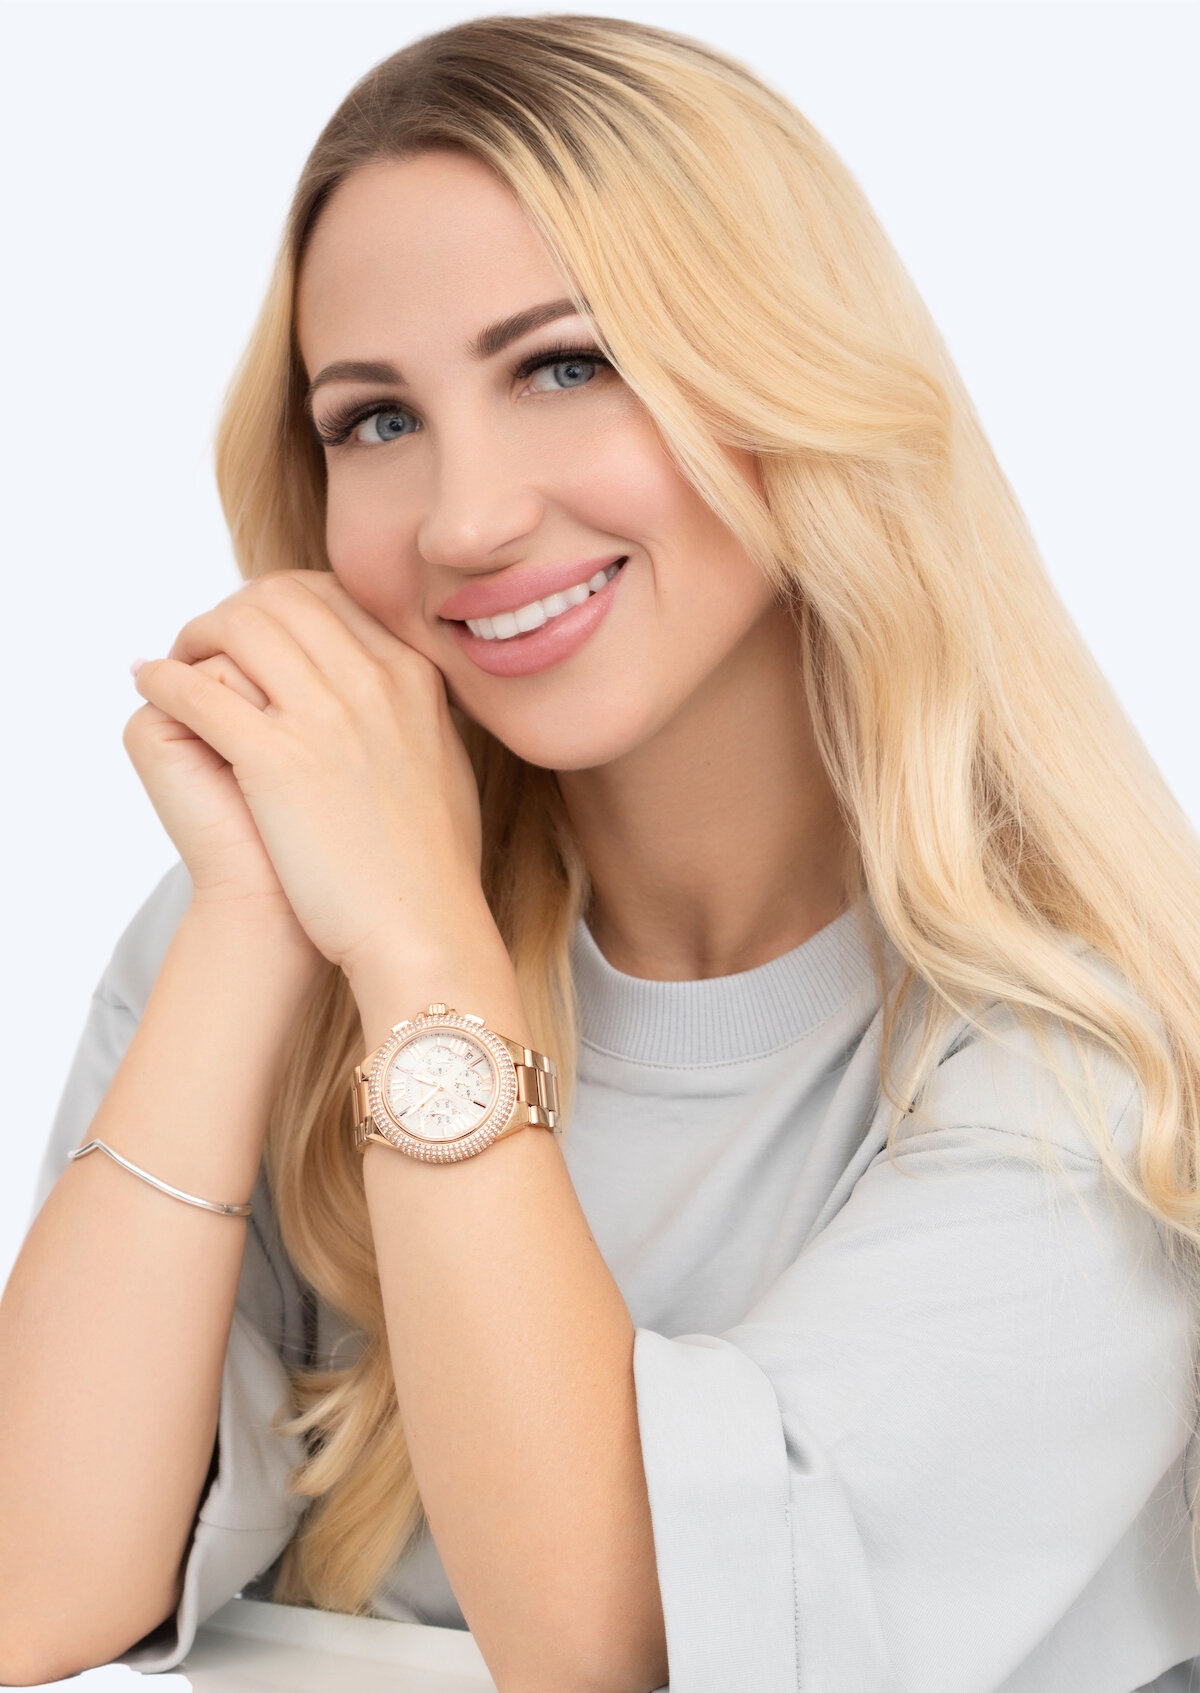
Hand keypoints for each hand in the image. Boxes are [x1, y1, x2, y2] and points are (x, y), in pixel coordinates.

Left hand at [131, 569, 490, 982]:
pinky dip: (162, 679)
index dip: (276, 604)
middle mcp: (372, 683)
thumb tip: (397, 700)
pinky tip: (150, 687)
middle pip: (279, 598)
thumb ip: (418, 718)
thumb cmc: (433, 868)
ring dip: (193, 636)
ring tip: (176, 664)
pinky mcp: (276, 761)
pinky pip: (196, 690)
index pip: (329, 597)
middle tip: (204, 643)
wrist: (424, 928)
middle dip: (230, 611)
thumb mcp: (446, 765)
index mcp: (411, 678)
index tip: (252, 631)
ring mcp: (324, 718)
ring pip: (237, 627)